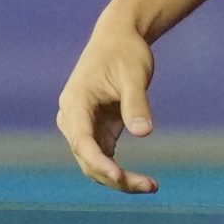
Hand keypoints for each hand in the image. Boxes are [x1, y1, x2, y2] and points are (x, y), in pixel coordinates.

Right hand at [55, 14, 159, 193]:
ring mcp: (83, 128)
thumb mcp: (134, 74)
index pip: (82, 141)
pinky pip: (104, 159)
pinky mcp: (96, 132)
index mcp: (75, 103)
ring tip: (151, 186)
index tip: (119, 176)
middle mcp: (73, 120)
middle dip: (115, 178)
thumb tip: (144, 132)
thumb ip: (136, 103)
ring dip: (119, 180)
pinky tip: (144, 182)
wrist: (119, 37)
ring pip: (95, 165)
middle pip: (88, 159)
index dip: (98, 162)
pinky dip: (121, 172)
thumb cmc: (125, 52)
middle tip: (149, 186)